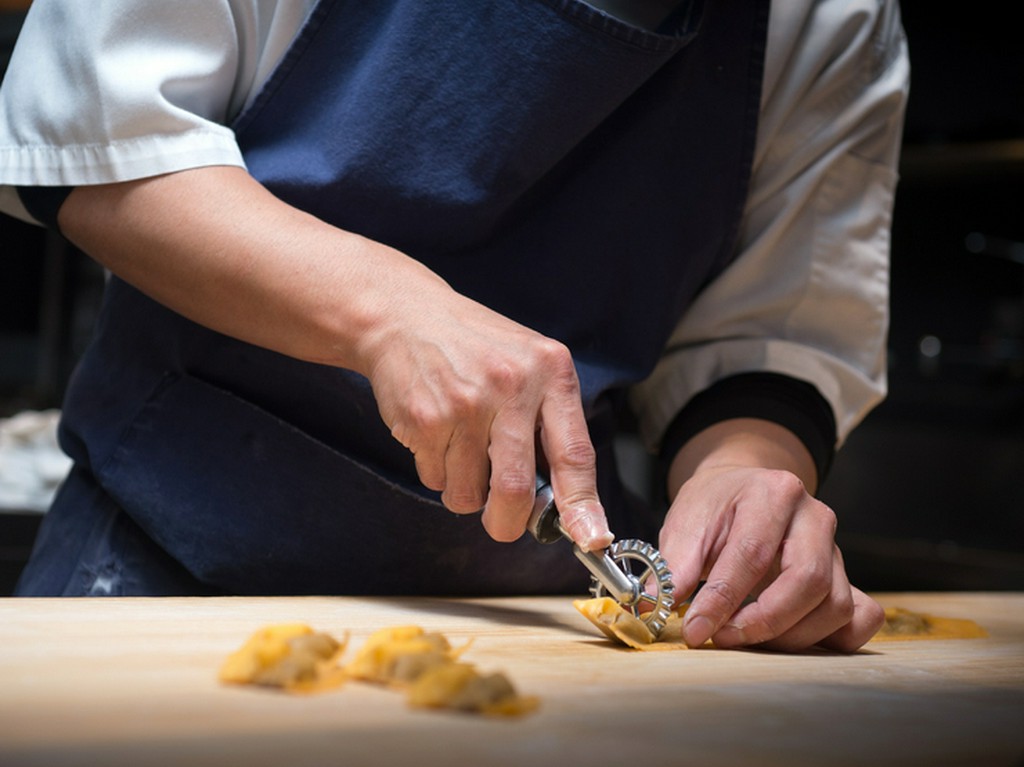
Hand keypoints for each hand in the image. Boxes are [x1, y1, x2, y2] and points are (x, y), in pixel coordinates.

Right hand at [358, 270, 612, 550]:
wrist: (404, 316)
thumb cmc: (475, 348)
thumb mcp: (528, 365)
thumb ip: (549, 424)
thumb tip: (565, 504)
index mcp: (551, 371)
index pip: (575, 453)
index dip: (583, 505)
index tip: (592, 538)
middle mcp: (512, 386)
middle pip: (514, 488)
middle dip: (506, 521)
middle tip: (501, 524)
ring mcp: (466, 403)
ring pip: (468, 492)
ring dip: (464, 492)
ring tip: (460, 451)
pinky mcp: (426, 418)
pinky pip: (435, 479)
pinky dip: (436, 473)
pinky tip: (435, 435)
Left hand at [660, 421, 883, 652]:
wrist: (741, 490)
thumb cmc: (715, 507)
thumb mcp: (686, 523)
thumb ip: (674, 564)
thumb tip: (654, 604)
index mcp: (774, 492)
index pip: (753, 553)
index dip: (723, 599)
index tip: (696, 630)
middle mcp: (815, 517)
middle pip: (808, 581)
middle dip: (762, 621)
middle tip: (722, 638)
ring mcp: (838, 549)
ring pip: (834, 605)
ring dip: (789, 635)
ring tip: (744, 637)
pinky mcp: (849, 578)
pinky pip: (862, 617)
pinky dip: (832, 639)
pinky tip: (790, 638)